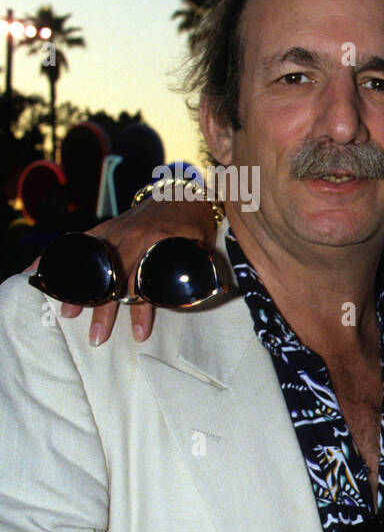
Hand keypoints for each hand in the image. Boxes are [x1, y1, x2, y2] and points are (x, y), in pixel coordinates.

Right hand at [54, 195, 216, 344]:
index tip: (138, 333)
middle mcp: (131, 237)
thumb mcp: (197, 247)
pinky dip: (57, 255)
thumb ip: (190, 271)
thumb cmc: (192, 223)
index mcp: (156, 241)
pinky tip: (38, 268)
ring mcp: (115, 232)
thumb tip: (184, 302)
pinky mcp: (105, 229)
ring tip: (69, 313)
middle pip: (113, 280)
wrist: (182, 194)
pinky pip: (77, 243)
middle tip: (98, 337)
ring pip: (93, 265)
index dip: (140, 310)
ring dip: (81, 291)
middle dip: (104, 310)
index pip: (142, 283)